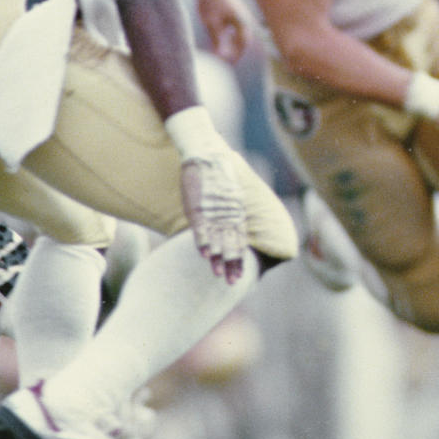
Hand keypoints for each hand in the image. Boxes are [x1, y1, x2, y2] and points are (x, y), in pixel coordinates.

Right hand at [178, 151, 248, 282]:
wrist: (207, 155)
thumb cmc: (218, 176)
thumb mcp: (231, 195)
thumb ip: (231, 213)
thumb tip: (232, 228)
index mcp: (236, 213)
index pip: (239, 241)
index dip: (239, 259)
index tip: (240, 276)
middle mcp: (227, 214)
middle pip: (230, 244)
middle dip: (231, 264)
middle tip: (232, 283)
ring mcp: (212, 211)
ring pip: (216, 238)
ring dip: (217, 257)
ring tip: (217, 274)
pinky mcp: (198, 206)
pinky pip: (201, 227)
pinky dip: (203, 240)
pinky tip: (204, 254)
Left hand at [195, 0, 253, 63]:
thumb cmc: (210, 1)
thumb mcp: (211, 23)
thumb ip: (217, 40)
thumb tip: (220, 55)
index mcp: (242, 22)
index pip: (243, 44)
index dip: (236, 55)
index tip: (227, 63)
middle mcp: (244, 17)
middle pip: (243, 38)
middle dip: (235, 49)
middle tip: (225, 58)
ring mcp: (240, 11)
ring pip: (239, 31)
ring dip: (232, 41)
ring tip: (221, 47)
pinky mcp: (234, 7)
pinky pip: (235, 24)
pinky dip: (229, 32)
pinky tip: (219, 33)